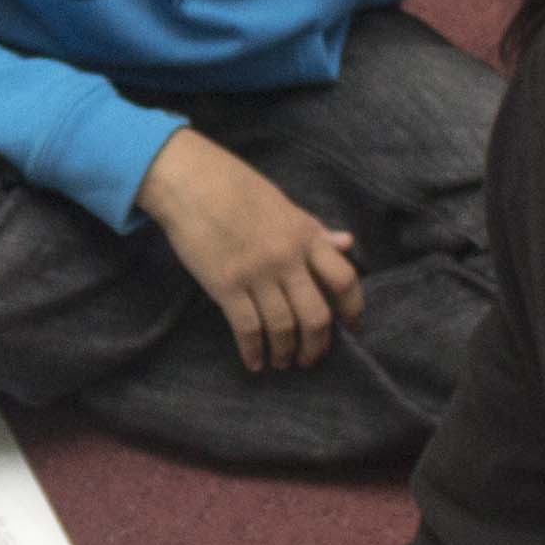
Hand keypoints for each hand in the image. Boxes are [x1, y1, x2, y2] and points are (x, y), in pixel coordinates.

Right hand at [137, 128, 361, 373]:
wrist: (191, 181)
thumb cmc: (238, 188)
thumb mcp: (284, 205)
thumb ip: (315, 231)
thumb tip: (347, 243)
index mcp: (305, 236)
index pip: (344, 279)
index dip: (353, 309)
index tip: (353, 327)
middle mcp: (287, 258)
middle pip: (317, 315)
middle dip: (317, 346)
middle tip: (311, 358)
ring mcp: (256, 274)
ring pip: (283, 327)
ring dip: (285, 353)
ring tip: (282, 363)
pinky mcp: (225, 286)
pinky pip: (247, 328)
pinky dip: (253, 351)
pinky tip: (255, 363)